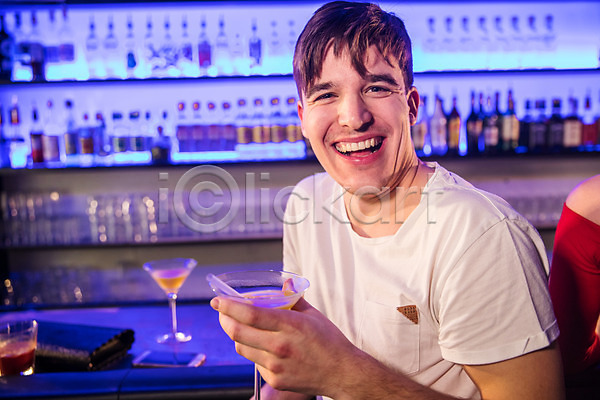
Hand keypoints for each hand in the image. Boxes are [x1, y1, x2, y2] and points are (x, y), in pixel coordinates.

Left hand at [211, 296, 358, 396]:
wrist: (341, 373)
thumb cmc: (330, 342)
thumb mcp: (313, 314)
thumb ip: (294, 298)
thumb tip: (284, 283)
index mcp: (289, 326)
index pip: (250, 314)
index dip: (229, 306)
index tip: (218, 300)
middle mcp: (279, 346)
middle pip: (237, 332)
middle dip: (224, 319)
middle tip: (222, 312)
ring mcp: (275, 365)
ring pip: (242, 347)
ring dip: (237, 335)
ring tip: (240, 326)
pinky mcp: (274, 379)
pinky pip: (254, 362)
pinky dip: (253, 351)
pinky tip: (262, 345)